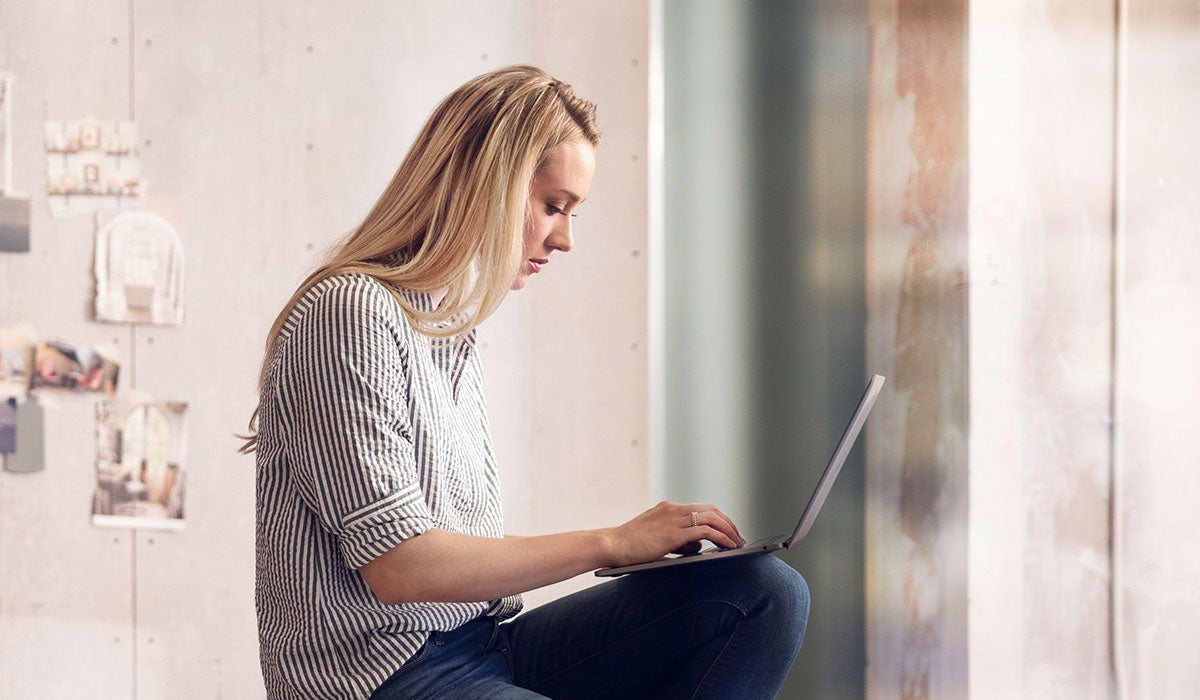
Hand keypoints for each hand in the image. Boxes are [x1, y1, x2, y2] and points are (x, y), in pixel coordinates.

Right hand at [603, 501, 745, 567]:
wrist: (611, 545)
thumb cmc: (629, 547)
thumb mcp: (656, 539)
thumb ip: (677, 540)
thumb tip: (697, 546)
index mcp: (668, 508)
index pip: (701, 508)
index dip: (719, 518)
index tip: (729, 530)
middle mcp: (673, 509)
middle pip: (711, 510)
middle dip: (728, 523)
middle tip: (739, 537)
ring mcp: (673, 519)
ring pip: (712, 518)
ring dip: (729, 530)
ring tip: (738, 543)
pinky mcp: (673, 532)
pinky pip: (705, 531)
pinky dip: (721, 537)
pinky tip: (728, 546)